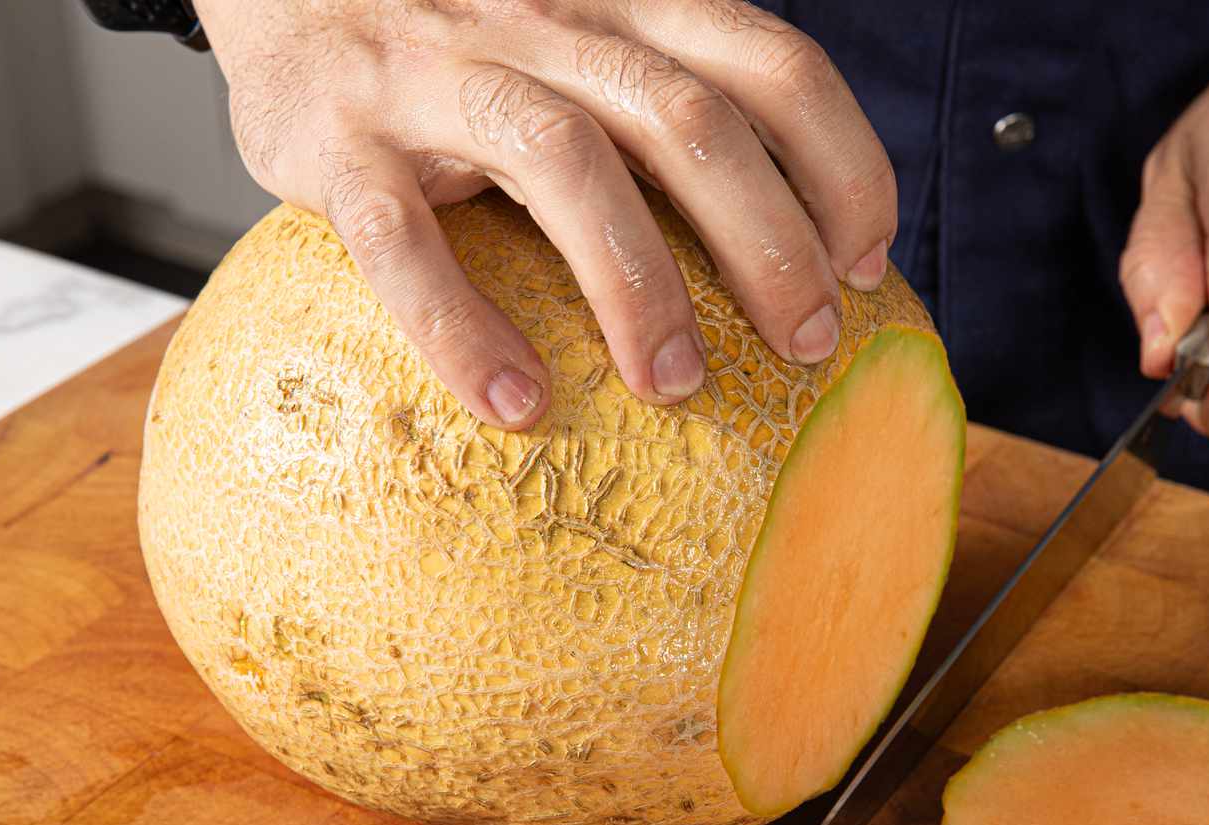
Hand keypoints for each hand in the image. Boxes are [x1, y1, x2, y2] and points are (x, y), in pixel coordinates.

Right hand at [193, 0, 895, 428]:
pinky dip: (459, 325)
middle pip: (689, 121)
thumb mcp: (581, 32)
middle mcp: (546, 21)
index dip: (841, 164)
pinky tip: (511, 401)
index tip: (868, 263)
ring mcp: (438, 71)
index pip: (772, 63)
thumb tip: (788, 226)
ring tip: (677, 385)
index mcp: (623, 3)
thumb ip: (669, 93)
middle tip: (808, 346)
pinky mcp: (339, 137)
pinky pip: (400, 238)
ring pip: (565, 161)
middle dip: (768, 243)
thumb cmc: (461, 33)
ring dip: (638, 283)